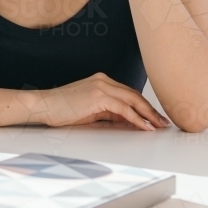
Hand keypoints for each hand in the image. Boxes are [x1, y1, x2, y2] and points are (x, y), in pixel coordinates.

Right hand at [35, 72, 170, 129]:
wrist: (43, 105)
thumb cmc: (62, 109)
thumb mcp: (90, 111)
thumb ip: (109, 113)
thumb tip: (128, 121)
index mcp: (102, 81)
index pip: (129, 93)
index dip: (144, 106)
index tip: (155, 117)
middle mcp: (104, 80)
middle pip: (135, 95)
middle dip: (151, 110)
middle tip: (164, 122)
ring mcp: (101, 86)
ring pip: (133, 100)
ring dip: (148, 115)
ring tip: (159, 126)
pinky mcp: (98, 96)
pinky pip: (124, 109)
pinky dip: (137, 119)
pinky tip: (145, 127)